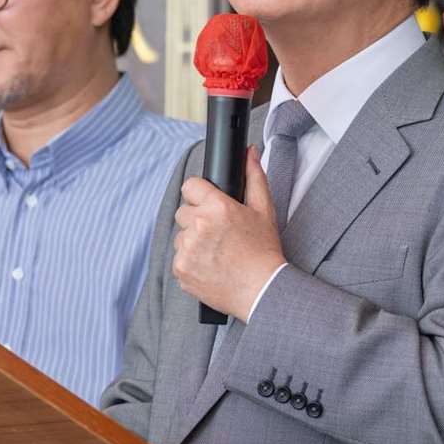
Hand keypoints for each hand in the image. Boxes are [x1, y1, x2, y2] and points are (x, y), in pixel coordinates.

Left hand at [171, 148, 285, 319]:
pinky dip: (191, 263)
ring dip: (193, 242)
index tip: (209, 205)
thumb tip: (249, 152)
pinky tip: (211, 266)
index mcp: (216, 207)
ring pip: (180, 236)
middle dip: (197, 220)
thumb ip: (254, 177)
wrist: (262, 290)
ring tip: (217, 253)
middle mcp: (198, 226)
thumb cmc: (264, 251)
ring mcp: (187, 249)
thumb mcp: (264, 210)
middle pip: (183, 212)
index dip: (200, 195)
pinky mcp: (181, 269)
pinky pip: (179, 258)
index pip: (190, 186)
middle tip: (219, 234)